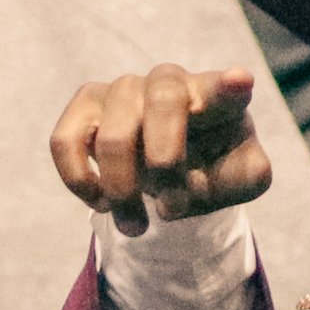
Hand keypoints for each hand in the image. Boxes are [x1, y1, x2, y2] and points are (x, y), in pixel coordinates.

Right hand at [49, 64, 272, 236]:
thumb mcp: (242, 179)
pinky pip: (65, 140)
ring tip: (136, 227)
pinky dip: (80, 180)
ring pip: (113, 136)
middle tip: (172, 210)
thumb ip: (243, 177)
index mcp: (216, 98)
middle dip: (165, 162)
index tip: (239, 82)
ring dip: (123, 191)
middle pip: (163, 103)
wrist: (174, 170)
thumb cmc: (211, 166)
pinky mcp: (85, 107)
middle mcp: (168, 82)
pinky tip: (102, 203)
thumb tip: (198, 179)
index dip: (230, 86)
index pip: (225, 87)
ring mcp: (123, 89)